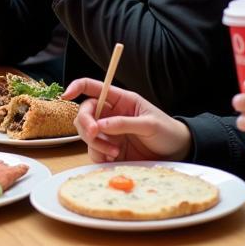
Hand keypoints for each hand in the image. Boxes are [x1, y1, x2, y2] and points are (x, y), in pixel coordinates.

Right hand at [63, 78, 192, 162]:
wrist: (178, 153)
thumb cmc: (167, 131)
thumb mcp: (149, 124)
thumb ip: (124, 123)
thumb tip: (101, 125)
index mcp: (120, 100)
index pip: (93, 87)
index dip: (77, 87)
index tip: (66, 95)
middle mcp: (110, 115)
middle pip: (84, 113)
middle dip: (85, 123)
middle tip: (95, 134)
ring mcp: (109, 133)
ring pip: (86, 134)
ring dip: (96, 143)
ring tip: (116, 151)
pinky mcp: (110, 150)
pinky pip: (94, 152)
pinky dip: (100, 155)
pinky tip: (116, 157)